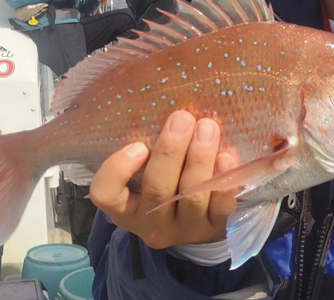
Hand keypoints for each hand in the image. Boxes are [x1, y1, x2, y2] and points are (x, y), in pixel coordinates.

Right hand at [90, 111, 237, 248]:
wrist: (196, 220)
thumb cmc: (165, 180)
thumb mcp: (145, 171)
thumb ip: (146, 146)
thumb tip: (162, 104)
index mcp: (126, 208)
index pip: (106, 195)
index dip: (117, 170)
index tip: (138, 145)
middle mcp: (152, 224)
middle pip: (157, 190)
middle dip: (171, 152)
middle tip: (182, 118)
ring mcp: (185, 230)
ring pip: (191, 198)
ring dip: (200, 159)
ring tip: (207, 127)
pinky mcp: (215, 229)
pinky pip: (221, 209)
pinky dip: (224, 182)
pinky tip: (227, 157)